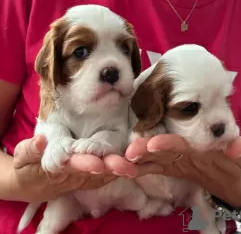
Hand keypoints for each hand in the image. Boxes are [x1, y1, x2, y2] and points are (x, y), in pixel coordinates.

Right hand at [12, 135, 137, 202]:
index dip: (84, 164)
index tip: (97, 164)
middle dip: (109, 168)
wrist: (33, 185)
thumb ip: (31, 150)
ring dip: (117, 172)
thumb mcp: (23, 157)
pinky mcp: (89, 179)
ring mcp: (83, 179)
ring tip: (132, 166)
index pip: (72, 165)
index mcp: (57, 168)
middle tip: (124, 166)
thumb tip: (41, 140)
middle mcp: (73, 176)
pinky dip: (116, 173)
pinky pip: (104, 178)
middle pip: (93, 172)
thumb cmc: (28, 167)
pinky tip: (130, 167)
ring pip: (102, 176)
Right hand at [126, 134, 240, 207]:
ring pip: (150, 158)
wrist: (229, 175)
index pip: (178, 142)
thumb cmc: (235, 163)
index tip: (152, 144)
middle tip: (129, 154)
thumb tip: (239, 145)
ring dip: (135, 161)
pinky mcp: (169, 168)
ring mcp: (173, 159)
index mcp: (195, 144)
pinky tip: (123, 172)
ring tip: (118, 165)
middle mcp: (180, 149)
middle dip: (143, 150)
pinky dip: (137, 170)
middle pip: (158, 148)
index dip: (165, 143)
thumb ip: (240, 151)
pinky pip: (150, 169)